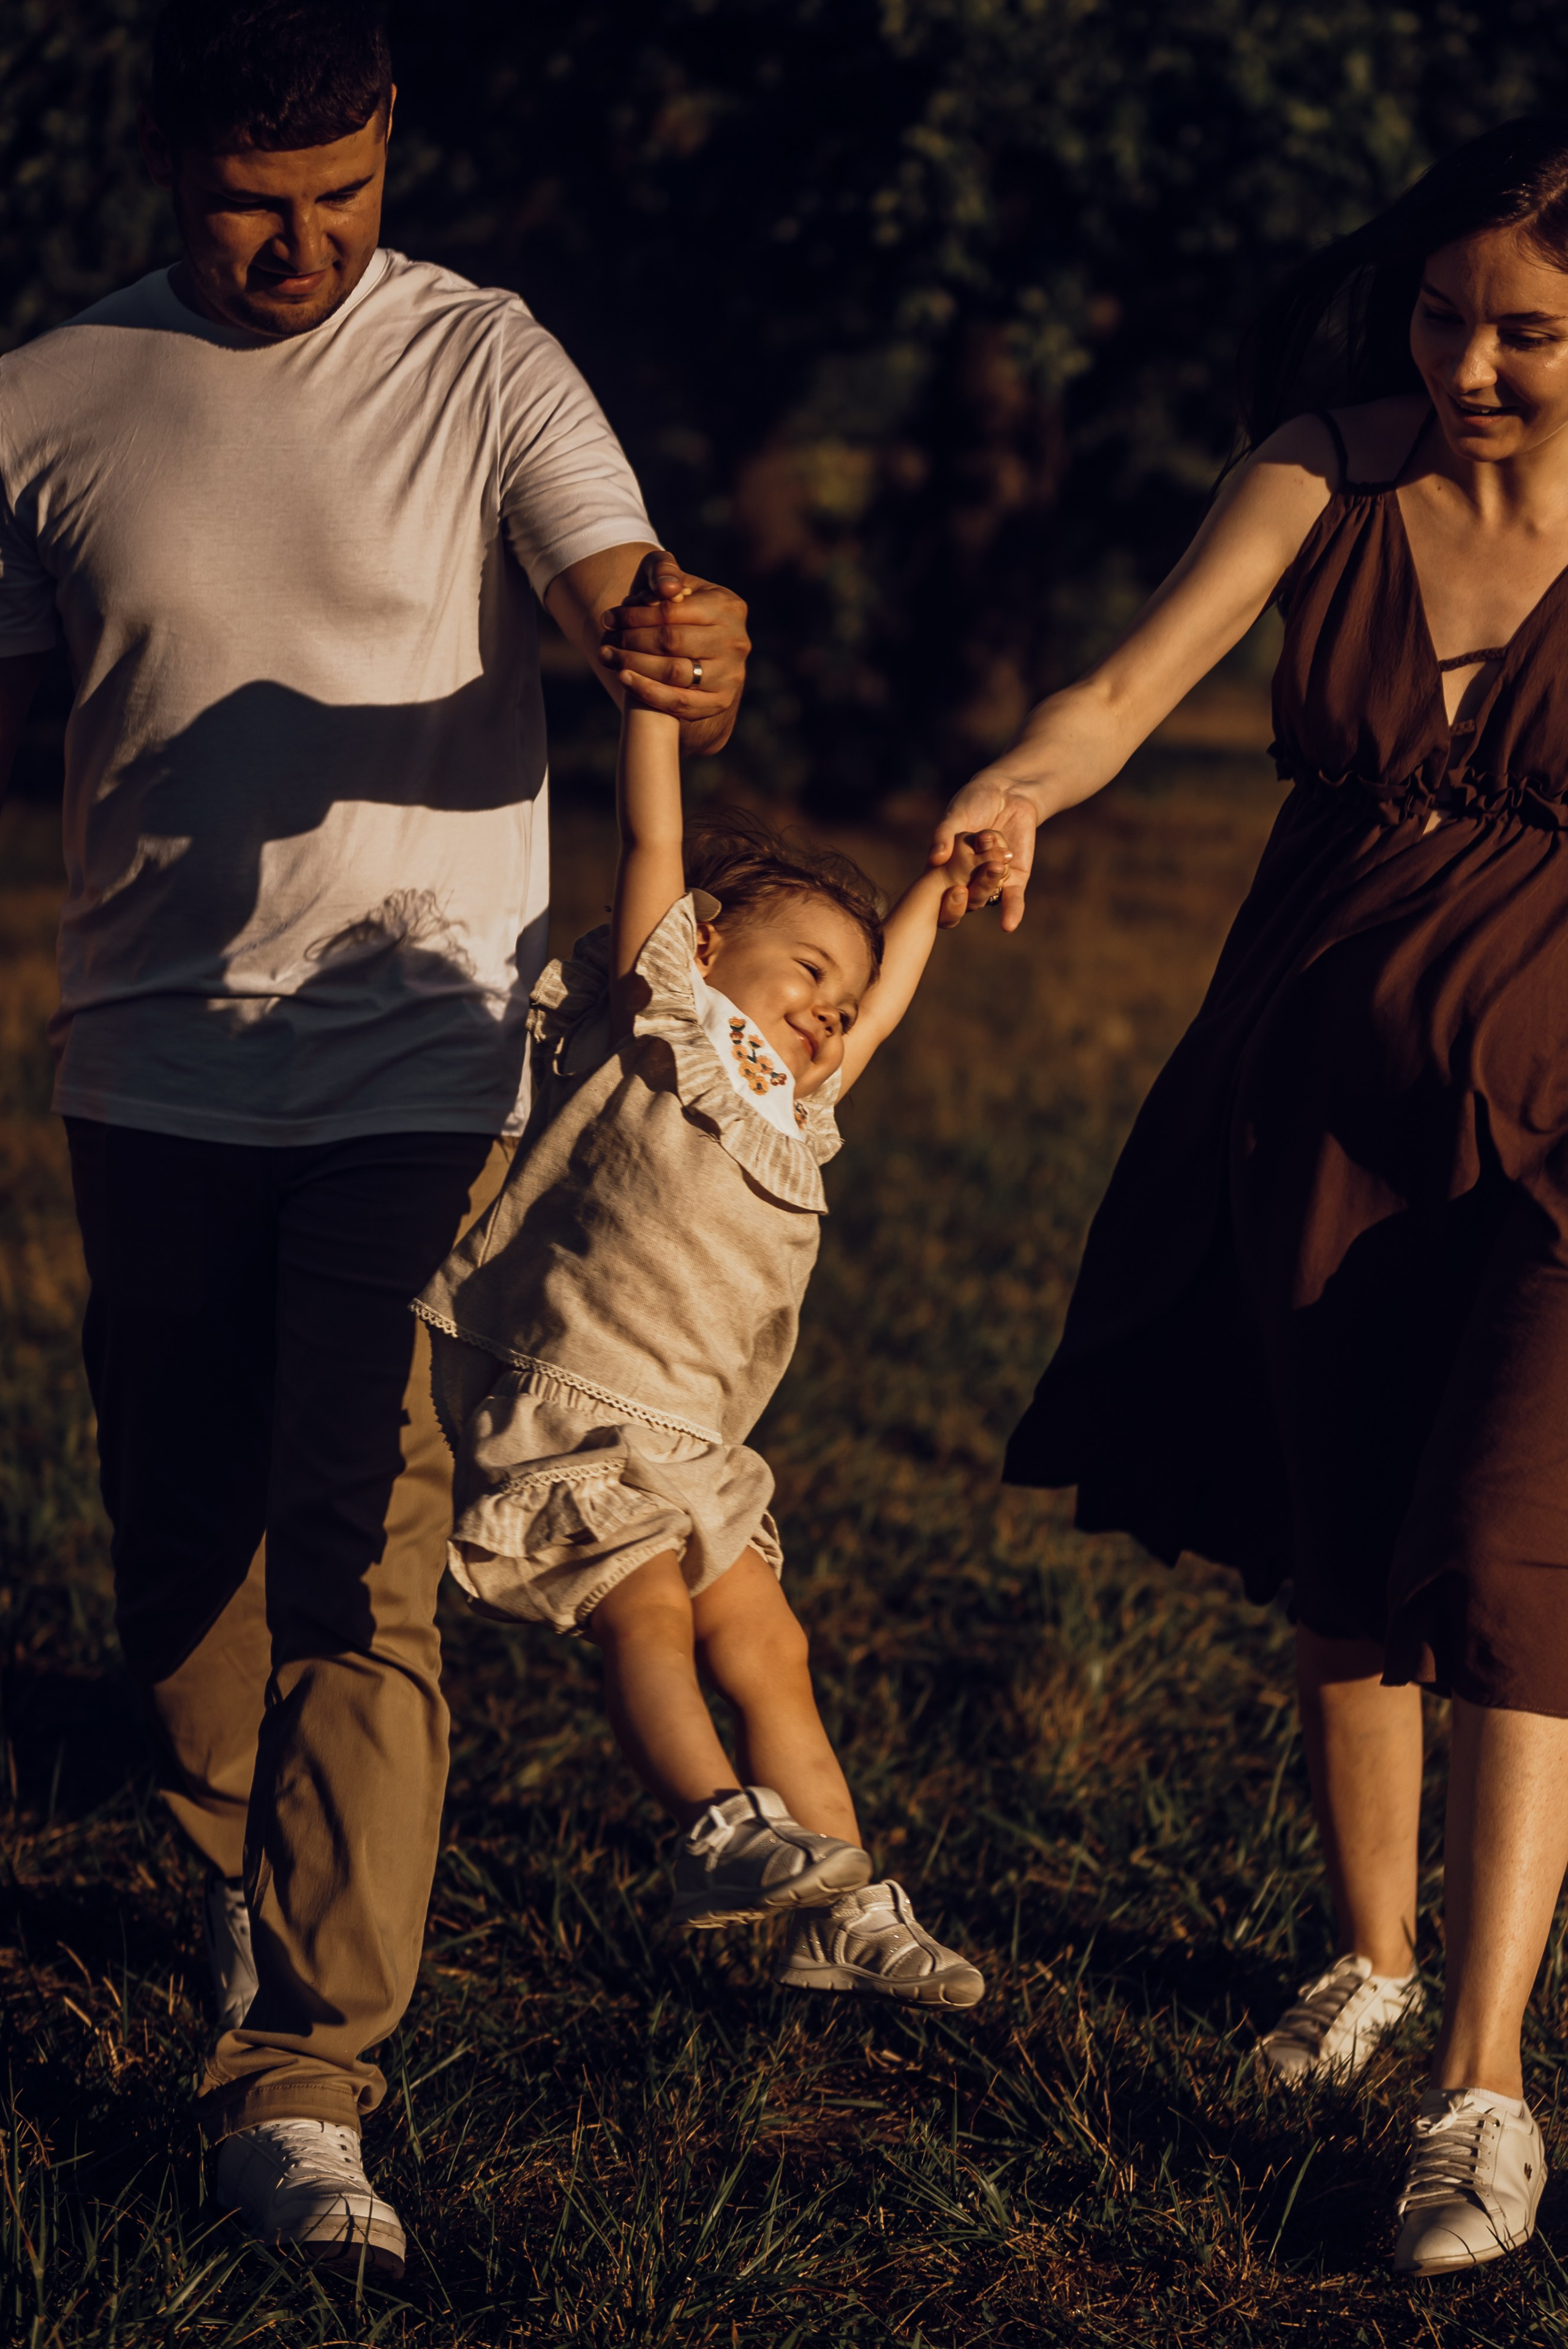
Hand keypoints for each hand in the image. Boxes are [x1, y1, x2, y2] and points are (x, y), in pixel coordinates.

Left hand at [599, 553, 750, 752]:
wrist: (703, 654)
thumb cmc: (681, 611)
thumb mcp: (674, 581)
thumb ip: (664, 571)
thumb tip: (667, 589)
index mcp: (727, 606)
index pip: (671, 611)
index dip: (635, 615)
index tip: (609, 618)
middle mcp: (735, 641)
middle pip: (671, 641)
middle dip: (631, 640)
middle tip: (606, 640)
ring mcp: (730, 674)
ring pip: (674, 672)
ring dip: (633, 664)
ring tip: (607, 656)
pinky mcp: (720, 702)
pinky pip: (679, 702)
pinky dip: (648, 691)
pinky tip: (624, 678)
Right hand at [928, 766, 1041, 931]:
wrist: (1008, 792)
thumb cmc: (973, 801)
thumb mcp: (956, 815)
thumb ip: (944, 835)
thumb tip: (934, 858)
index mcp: (945, 868)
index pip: (938, 897)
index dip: (944, 903)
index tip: (955, 891)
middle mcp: (966, 879)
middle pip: (967, 899)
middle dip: (975, 886)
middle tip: (985, 861)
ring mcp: (990, 880)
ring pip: (987, 895)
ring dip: (991, 882)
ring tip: (999, 861)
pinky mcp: (1014, 878)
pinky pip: (1012, 899)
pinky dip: (1011, 911)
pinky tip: (1008, 925)